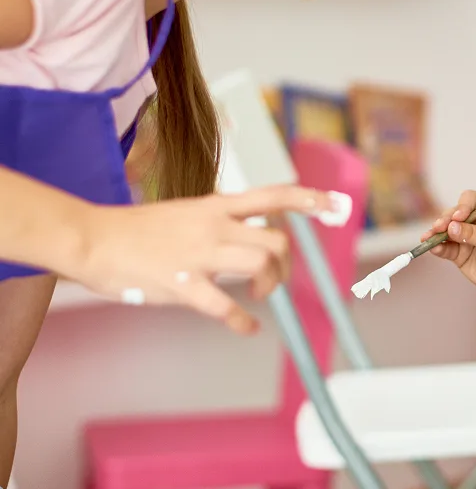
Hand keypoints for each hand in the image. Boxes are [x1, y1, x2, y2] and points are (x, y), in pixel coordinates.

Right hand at [68, 186, 338, 333]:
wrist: (94, 239)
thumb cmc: (138, 230)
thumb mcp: (186, 212)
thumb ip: (218, 219)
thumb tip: (246, 229)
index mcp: (216, 206)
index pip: (272, 196)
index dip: (308, 201)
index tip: (334, 206)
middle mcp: (214, 225)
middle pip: (276, 241)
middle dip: (286, 266)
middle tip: (274, 282)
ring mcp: (199, 254)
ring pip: (260, 264)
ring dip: (270, 286)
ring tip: (259, 298)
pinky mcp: (182, 284)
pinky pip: (224, 306)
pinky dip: (242, 321)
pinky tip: (247, 327)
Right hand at [423, 190, 475, 305]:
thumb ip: (472, 233)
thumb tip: (451, 227)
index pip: (470, 200)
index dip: (462, 205)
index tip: (458, 217)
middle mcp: (474, 221)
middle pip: (453, 213)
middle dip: (445, 220)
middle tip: (440, 228)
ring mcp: (464, 237)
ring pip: (445, 230)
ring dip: (436, 233)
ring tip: (428, 237)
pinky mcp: (458, 253)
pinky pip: (445, 247)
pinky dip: (437, 247)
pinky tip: (433, 248)